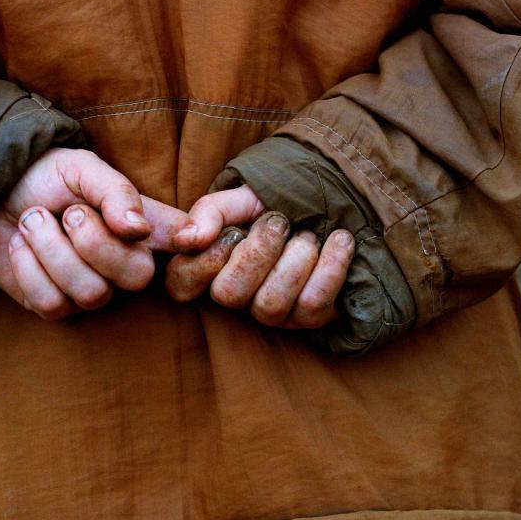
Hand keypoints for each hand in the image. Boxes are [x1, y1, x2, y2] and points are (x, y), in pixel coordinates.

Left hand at [0, 147, 193, 318]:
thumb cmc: (43, 177)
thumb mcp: (81, 167)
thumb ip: (115, 191)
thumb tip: (137, 228)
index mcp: (141, 228)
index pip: (186, 244)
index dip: (199, 247)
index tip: (190, 237)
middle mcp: (123, 264)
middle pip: (137, 277)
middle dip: (95, 242)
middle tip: (69, 212)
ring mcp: (90, 289)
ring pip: (91, 293)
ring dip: (51, 248)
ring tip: (33, 220)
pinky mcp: (53, 305)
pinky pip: (51, 303)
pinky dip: (27, 267)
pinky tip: (21, 245)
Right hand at [166, 184, 355, 328]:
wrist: (332, 204)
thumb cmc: (278, 205)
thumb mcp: (241, 199)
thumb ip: (210, 212)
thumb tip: (188, 240)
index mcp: (209, 268)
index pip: (182, 284)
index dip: (206, 262)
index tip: (234, 233)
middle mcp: (236, 298)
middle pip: (229, 295)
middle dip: (259, 252)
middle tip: (279, 222)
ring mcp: (271, 313)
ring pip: (270, 304)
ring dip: (296, 258)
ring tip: (308, 234)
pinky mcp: (308, 320)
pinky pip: (312, 305)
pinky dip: (330, 266)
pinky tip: (338, 240)